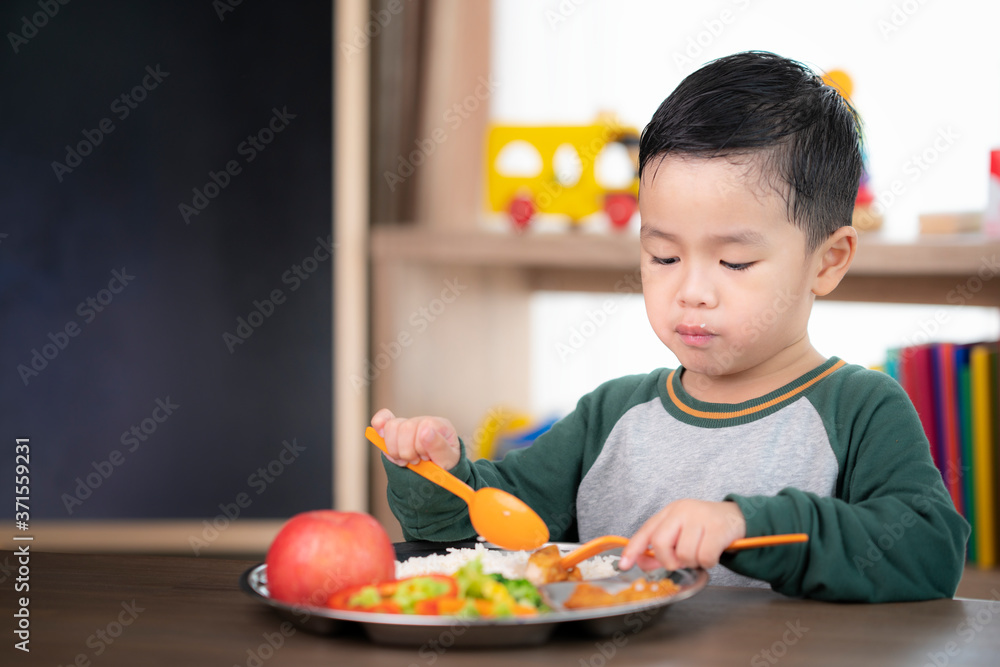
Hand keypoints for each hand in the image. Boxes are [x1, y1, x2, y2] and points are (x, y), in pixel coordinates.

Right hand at [371, 408, 460, 470]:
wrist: (435, 474)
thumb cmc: (444, 464)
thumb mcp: (448, 460)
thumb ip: (439, 446)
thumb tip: (426, 430)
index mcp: (439, 425)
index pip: (423, 427)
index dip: (420, 447)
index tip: (426, 458)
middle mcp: (422, 421)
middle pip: (405, 428)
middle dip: (407, 451)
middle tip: (415, 461)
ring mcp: (407, 425)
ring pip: (391, 427)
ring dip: (395, 450)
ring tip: (404, 459)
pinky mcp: (394, 431)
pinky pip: (382, 419)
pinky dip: (379, 426)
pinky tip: (381, 435)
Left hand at [618, 499, 745, 570]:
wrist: (737, 516)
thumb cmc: (705, 527)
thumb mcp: (681, 532)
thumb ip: (662, 548)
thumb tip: (643, 564)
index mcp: (669, 512)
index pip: (646, 531)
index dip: (633, 549)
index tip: (624, 564)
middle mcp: (682, 511)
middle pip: (661, 543)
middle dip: (669, 560)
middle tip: (681, 562)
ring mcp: (700, 518)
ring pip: (685, 554)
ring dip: (693, 562)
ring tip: (701, 554)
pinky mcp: (718, 528)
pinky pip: (705, 557)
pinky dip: (708, 562)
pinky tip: (712, 554)